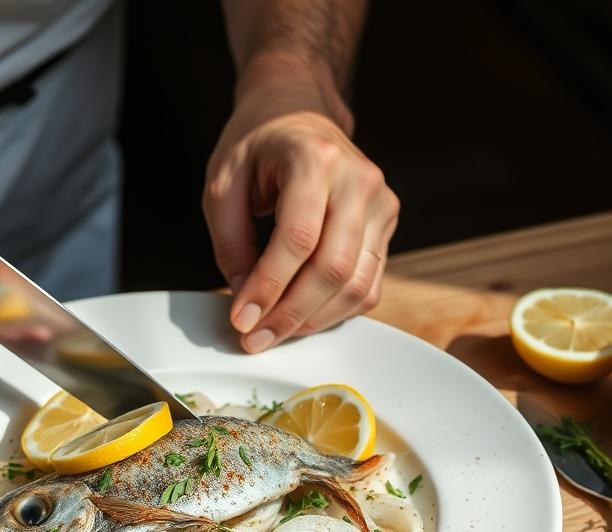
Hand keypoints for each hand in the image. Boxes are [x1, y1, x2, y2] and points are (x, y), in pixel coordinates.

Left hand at [203, 56, 398, 352]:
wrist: (297, 114)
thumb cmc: (257, 145)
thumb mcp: (223, 183)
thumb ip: (231, 242)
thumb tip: (246, 300)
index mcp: (314, 158)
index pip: (298, 239)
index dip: (269, 287)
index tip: (242, 318)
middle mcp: (357, 179)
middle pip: (333, 268)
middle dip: (290, 314)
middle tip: (255, 338)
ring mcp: (381, 202)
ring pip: (356, 284)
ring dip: (313, 319)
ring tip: (274, 332)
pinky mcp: (388, 223)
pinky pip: (369, 284)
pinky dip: (336, 311)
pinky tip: (303, 316)